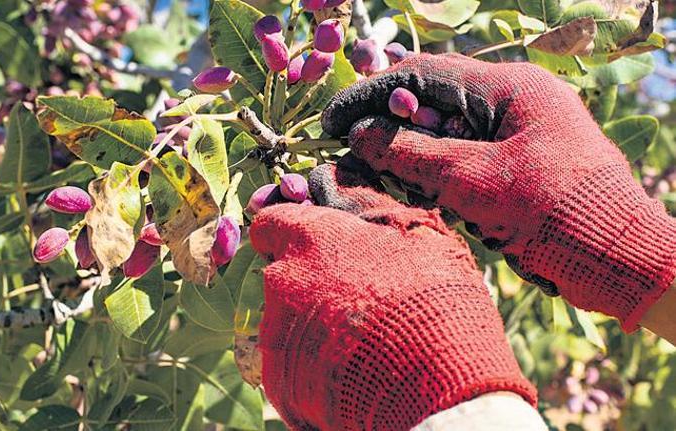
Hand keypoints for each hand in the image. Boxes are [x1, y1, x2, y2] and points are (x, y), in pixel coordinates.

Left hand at [249, 159, 535, 429]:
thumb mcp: (418, 236)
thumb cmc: (434, 301)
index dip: (289, 230)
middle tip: (355, 300)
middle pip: (283, 274)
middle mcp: (282, 279)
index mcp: (311, 237)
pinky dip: (313, 368)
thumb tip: (343, 187)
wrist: (434, 387)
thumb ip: (371, 209)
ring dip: (313, 326)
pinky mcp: (279, 379)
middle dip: (310, 282)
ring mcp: (277, 331)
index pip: (270, 221)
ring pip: (286, 320)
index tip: (310, 243)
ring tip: (361, 344)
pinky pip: (290, 364)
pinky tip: (352, 373)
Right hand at [321, 53, 675, 331]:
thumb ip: (410, 154)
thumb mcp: (471, 179)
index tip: (333, 123)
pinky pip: (460, 162)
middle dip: (388, 127)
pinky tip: (412, 193)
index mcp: (507, 88)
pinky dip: (432, 176)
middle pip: (431, 105)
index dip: (372, 96)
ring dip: (408, 156)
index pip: (423, 76)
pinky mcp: (513, 169)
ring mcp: (513, 136)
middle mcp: (509, 104)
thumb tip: (358, 134)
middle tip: (350, 154)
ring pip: (443, 136)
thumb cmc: (550, 210)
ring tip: (374, 177)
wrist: (616, 259)